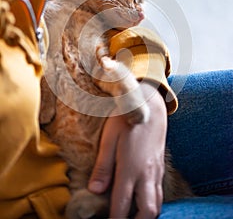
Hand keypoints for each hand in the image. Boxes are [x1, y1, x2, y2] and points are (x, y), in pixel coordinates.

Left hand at [88, 82, 166, 217]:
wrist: (150, 103)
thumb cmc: (126, 118)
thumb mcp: (109, 138)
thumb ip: (103, 166)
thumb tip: (95, 191)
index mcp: (131, 168)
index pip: (122, 206)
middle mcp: (147, 174)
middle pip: (147, 212)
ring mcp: (157, 170)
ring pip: (157, 204)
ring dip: (145, 215)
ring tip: (131, 215)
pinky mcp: (161, 166)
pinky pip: (160, 192)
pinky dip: (151, 202)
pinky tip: (140, 198)